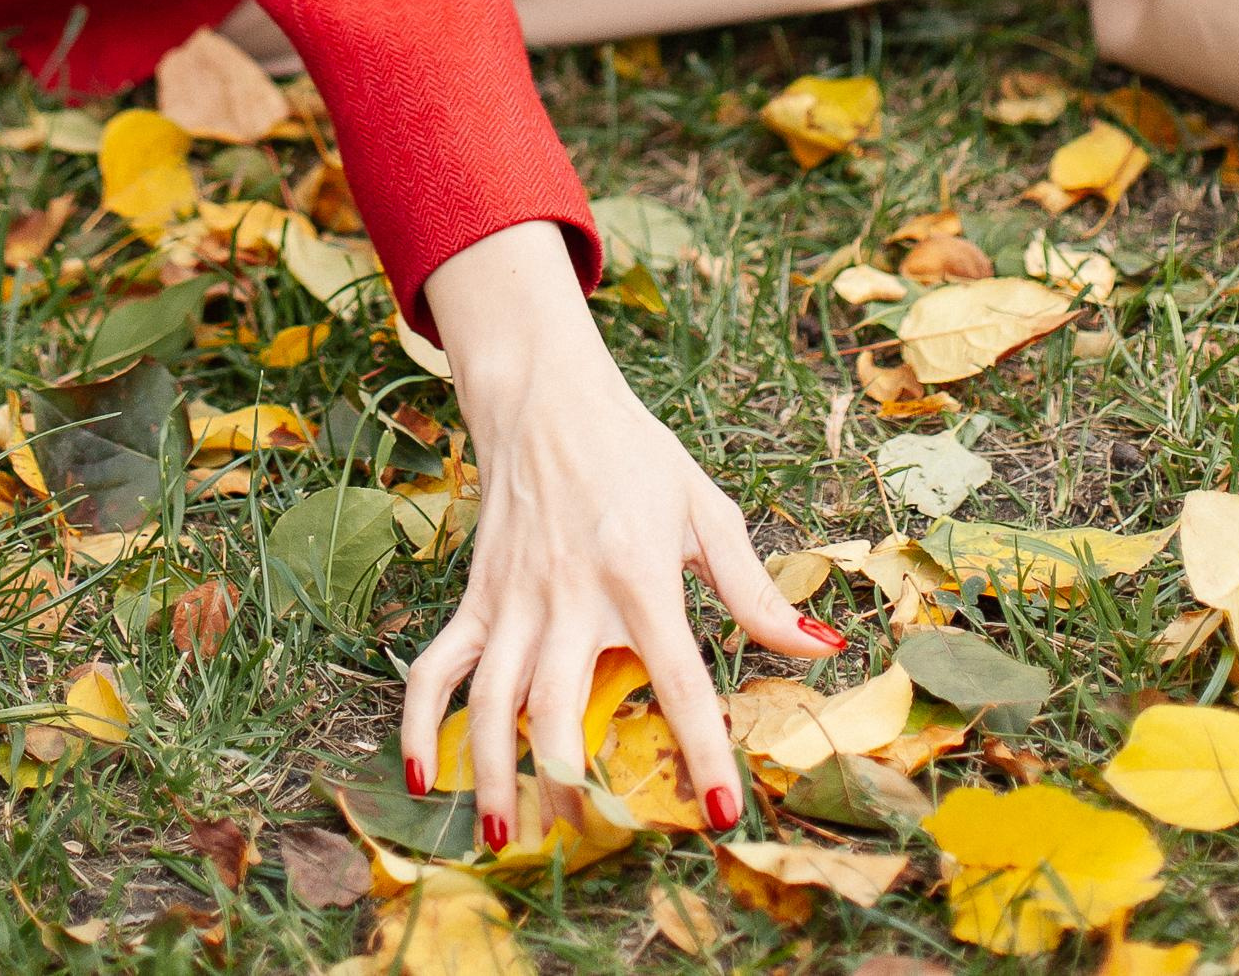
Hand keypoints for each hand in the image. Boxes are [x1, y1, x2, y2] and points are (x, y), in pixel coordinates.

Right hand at [400, 222, 840, 842]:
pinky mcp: (476, 597)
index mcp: (639, 572)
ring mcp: (513, 598)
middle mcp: (570, 593)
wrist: (547, 394)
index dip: (702, 748)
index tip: (722, 813)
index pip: (677, 677)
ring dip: (492, 771)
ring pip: (492, 697)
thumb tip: (818, 648)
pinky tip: (419, 774)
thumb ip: (755, 589)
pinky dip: (420, 719)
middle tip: (592, 844)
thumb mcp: (706, 509)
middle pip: (563, 703)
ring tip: (500, 837)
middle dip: (571, 780)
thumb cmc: (636, 454)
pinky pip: (437, 664)